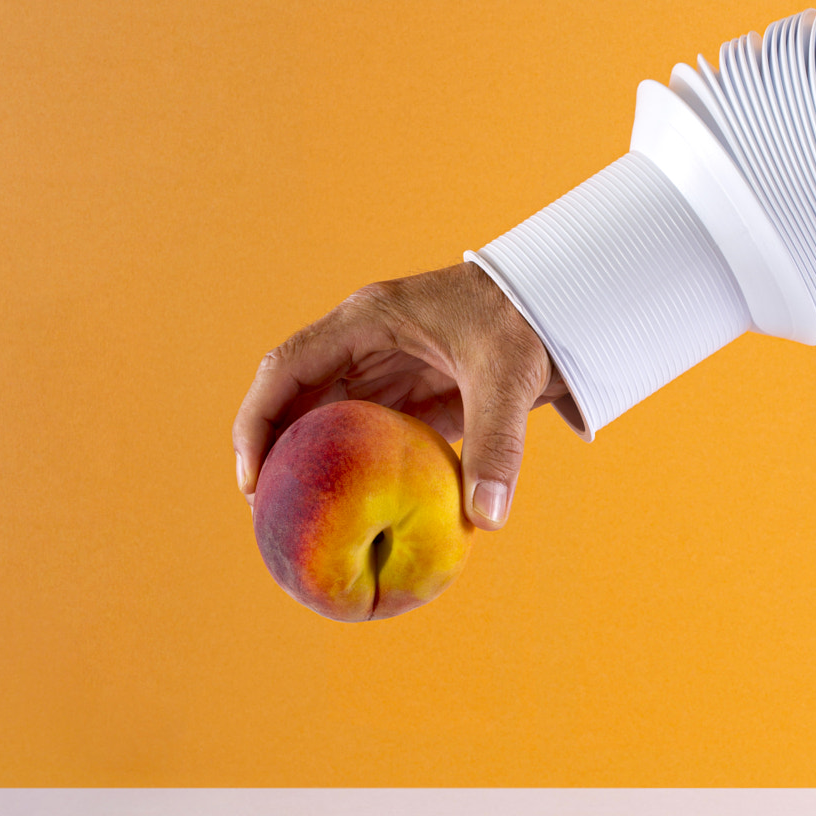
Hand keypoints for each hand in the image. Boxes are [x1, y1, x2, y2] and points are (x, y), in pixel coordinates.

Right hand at [232, 262, 570, 529]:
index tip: (251, 477)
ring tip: (294, 516)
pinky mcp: (407, 390)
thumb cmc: (528, 318)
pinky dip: (348, 467)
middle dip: (270, 450)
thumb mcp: (509, 376)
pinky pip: (363, 433)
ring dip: (304, 460)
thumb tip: (488, 516)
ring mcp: (381, 366)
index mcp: (365, 321)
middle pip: (291, 396)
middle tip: (265, 510)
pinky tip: (345, 509)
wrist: (563, 299)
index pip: (285, 368)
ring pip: (321, 417)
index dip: (257, 421)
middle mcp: (361, 342)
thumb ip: (497, 444)